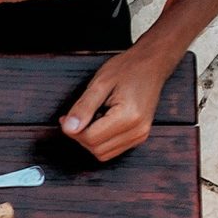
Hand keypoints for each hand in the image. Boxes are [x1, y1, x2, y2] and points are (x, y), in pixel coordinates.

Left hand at [60, 47, 167, 161]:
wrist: (151, 64)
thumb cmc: (127, 69)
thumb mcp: (99, 83)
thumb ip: (83, 107)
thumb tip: (68, 128)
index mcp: (129, 116)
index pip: (91, 138)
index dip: (73, 130)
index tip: (66, 118)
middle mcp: (138, 130)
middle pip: (96, 149)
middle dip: (81, 136)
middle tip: (76, 116)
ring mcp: (140, 135)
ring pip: (103, 153)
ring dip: (90, 140)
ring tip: (92, 117)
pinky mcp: (139, 136)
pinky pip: (113, 149)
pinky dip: (101, 140)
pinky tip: (101, 122)